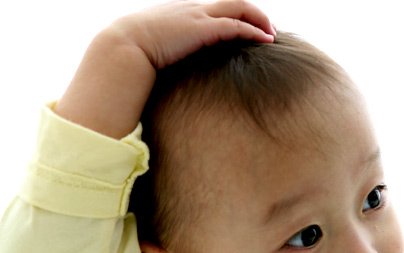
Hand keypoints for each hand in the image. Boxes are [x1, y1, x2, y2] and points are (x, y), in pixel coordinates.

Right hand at [54, 0, 275, 138]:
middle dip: (251, 13)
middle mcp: (188, 9)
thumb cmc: (127, 60)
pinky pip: (235, 24)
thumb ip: (159, 58)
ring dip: (258, 18)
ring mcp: (195, 15)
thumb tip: (159, 79)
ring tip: (271, 34)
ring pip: (237, 6)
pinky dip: (254, 30)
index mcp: (176, 13)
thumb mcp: (146, 54)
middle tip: (267, 29)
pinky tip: (266, 40)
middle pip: (229, 2)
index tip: (244, 30)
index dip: (231, 17)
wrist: (118, 52)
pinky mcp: (201, 27)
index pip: (211, 8)